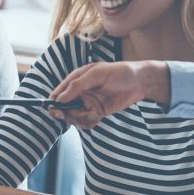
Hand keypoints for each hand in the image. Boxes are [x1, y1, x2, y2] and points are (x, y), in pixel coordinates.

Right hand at [48, 61, 169, 128]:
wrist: (140, 82)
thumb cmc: (119, 72)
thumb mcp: (96, 74)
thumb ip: (77, 85)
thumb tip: (60, 99)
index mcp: (77, 79)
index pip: (60, 92)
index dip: (54, 101)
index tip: (54, 109)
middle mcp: (80, 92)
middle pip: (64, 107)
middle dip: (69, 113)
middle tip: (78, 114)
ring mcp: (88, 102)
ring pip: (75, 116)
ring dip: (81, 119)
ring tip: (93, 115)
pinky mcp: (97, 112)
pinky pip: (86, 121)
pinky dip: (89, 122)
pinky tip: (97, 118)